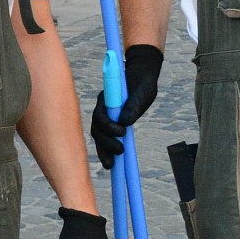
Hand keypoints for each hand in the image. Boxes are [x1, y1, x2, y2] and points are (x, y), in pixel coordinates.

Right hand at [90, 45, 162, 169]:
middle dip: (106, 143)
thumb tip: (125, 123)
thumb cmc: (142, 81)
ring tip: (113, 164)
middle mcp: (102, 108)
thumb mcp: (142, 91)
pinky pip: (106, 138)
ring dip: (104, 150)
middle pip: (97, 129)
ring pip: (99, 136)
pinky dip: (107, 150)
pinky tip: (112, 162)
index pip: (100, 116)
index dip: (108, 127)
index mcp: (106, 99)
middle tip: (120, 151)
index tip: (122, 133)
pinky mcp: (112, 123)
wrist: (141, 75)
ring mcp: (106, 116)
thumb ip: (133, 105)